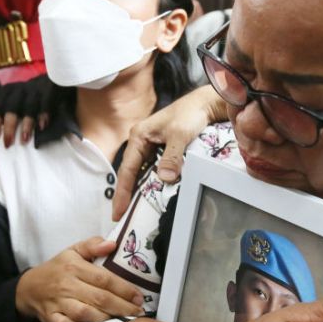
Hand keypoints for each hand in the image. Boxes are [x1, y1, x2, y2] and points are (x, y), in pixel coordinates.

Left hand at [0, 75, 57, 146]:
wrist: (47, 80)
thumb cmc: (24, 97)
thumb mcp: (8, 105)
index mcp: (6, 93)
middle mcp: (18, 90)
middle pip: (11, 108)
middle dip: (9, 126)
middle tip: (8, 143)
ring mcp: (34, 89)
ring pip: (28, 106)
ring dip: (26, 123)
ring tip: (24, 140)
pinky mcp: (48, 90)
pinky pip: (45, 102)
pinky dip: (43, 114)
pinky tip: (42, 126)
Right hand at [16, 237, 144, 321]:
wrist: (29, 287)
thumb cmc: (58, 268)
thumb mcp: (73, 251)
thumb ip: (92, 245)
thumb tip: (112, 244)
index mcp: (74, 266)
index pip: (104, 278)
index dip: (124, 289)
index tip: (139, 297)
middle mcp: (66, 285)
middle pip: (99, 298)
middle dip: (122, 307)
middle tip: (138, 311)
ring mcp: (57, 303)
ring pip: (85, 314)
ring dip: (106, 318)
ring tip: (123, 320)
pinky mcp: (50, 318)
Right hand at [112, 85, 226, 219]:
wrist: (204, 104)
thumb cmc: (189, 114)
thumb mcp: (180, 135)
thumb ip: (172, 157)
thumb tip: (165, 178)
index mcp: (139, 136)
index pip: (127, 169)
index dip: (122, 192)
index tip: (118, 211)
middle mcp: (141, 141)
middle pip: (130, 173)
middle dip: (125, 194)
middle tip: (120, 217)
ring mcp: (150, 146)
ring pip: (140, 172)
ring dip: (137, 190)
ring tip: (131, 210)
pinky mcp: (161, 150)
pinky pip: (152, 169)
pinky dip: (150, 183)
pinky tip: (150, 196)